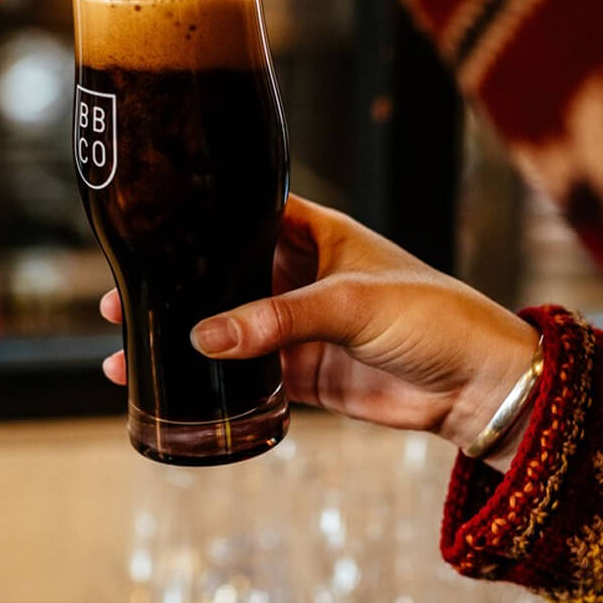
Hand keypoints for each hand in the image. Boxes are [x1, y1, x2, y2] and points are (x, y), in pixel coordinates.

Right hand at [100, 194, 537, 452]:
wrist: (482, 387)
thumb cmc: (434, 317)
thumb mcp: (352, 304)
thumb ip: (278, 319)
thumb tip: (205, 337)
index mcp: (314, 233)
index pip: (241, 215)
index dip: (194, 225)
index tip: (145, 234)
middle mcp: (300, 274)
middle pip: (221, 276)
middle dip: (174, 288)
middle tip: (120, 301)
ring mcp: (300, 326)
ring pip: (226, 329)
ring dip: (183, 338)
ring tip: (126, 350)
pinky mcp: (306, 374)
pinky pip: (247, 376)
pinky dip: (212, 382)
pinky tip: (171, 386)